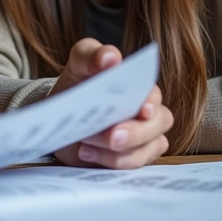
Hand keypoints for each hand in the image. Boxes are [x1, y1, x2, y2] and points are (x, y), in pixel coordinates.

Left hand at [49, 38, 172, 169]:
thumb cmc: (77, 84)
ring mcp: (144, 135)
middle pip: (159, 123)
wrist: (62, 114)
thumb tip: (110, 57)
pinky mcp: (133, 156)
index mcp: (139, 84)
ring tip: (86, 143)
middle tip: (112, 136)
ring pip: (149, 148)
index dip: (151, 102)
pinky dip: (111, 162)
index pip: (154, 93)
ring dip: (119, 151)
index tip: (143, 110)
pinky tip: (87, 152)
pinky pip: (134, 165)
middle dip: (136, 132)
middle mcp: (148, 110)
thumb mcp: (78, 65)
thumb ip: (90, 55)